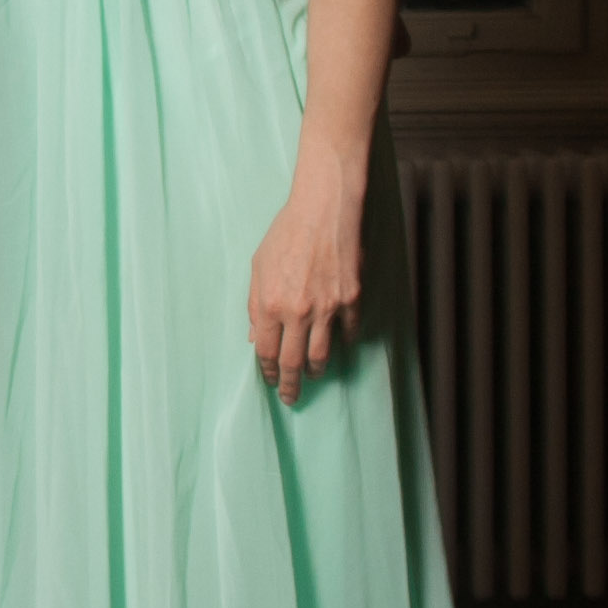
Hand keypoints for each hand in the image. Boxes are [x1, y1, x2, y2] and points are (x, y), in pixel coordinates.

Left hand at [247, 152, 362, 404]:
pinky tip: (338, 344)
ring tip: (312, 374)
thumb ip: (256, 305)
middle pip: (294, 363)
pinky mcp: (351, 299)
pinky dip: (343, 342)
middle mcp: (299, 311)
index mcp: (271, 304)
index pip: (268, 352)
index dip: (268, 372)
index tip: (270, 381)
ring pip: (322, 354)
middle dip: (291, 385)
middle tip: (291, 397)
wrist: (323, 210)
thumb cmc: (285, 234)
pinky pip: (348, 332)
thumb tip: (256, 337)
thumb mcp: (258, 267)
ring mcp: (328, 307)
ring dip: (315, 369)